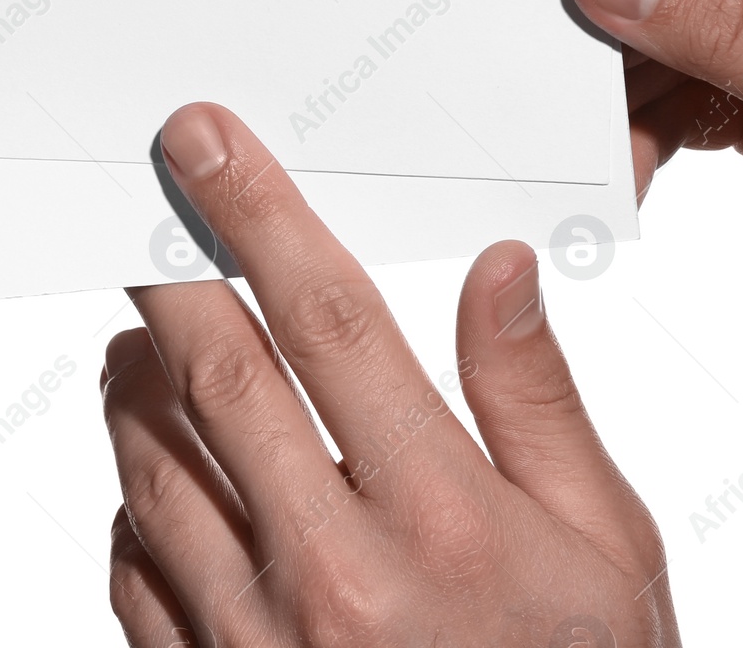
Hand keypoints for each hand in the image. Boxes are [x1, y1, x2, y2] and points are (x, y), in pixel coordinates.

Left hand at [101, 103, 679, 646]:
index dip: (260, 216)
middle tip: (138, 198)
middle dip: (165, 267)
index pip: (329, 324)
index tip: (207, 145)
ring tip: (149, 331)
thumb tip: (497, 272)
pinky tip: (165, 467)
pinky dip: (137, 492)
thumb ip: (536, 401)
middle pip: (213, 376)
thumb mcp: (605, 547)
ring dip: (139, 376)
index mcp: (441, 519)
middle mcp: (331, 574)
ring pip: (154, 462)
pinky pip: (137, 564)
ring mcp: (253, 641)